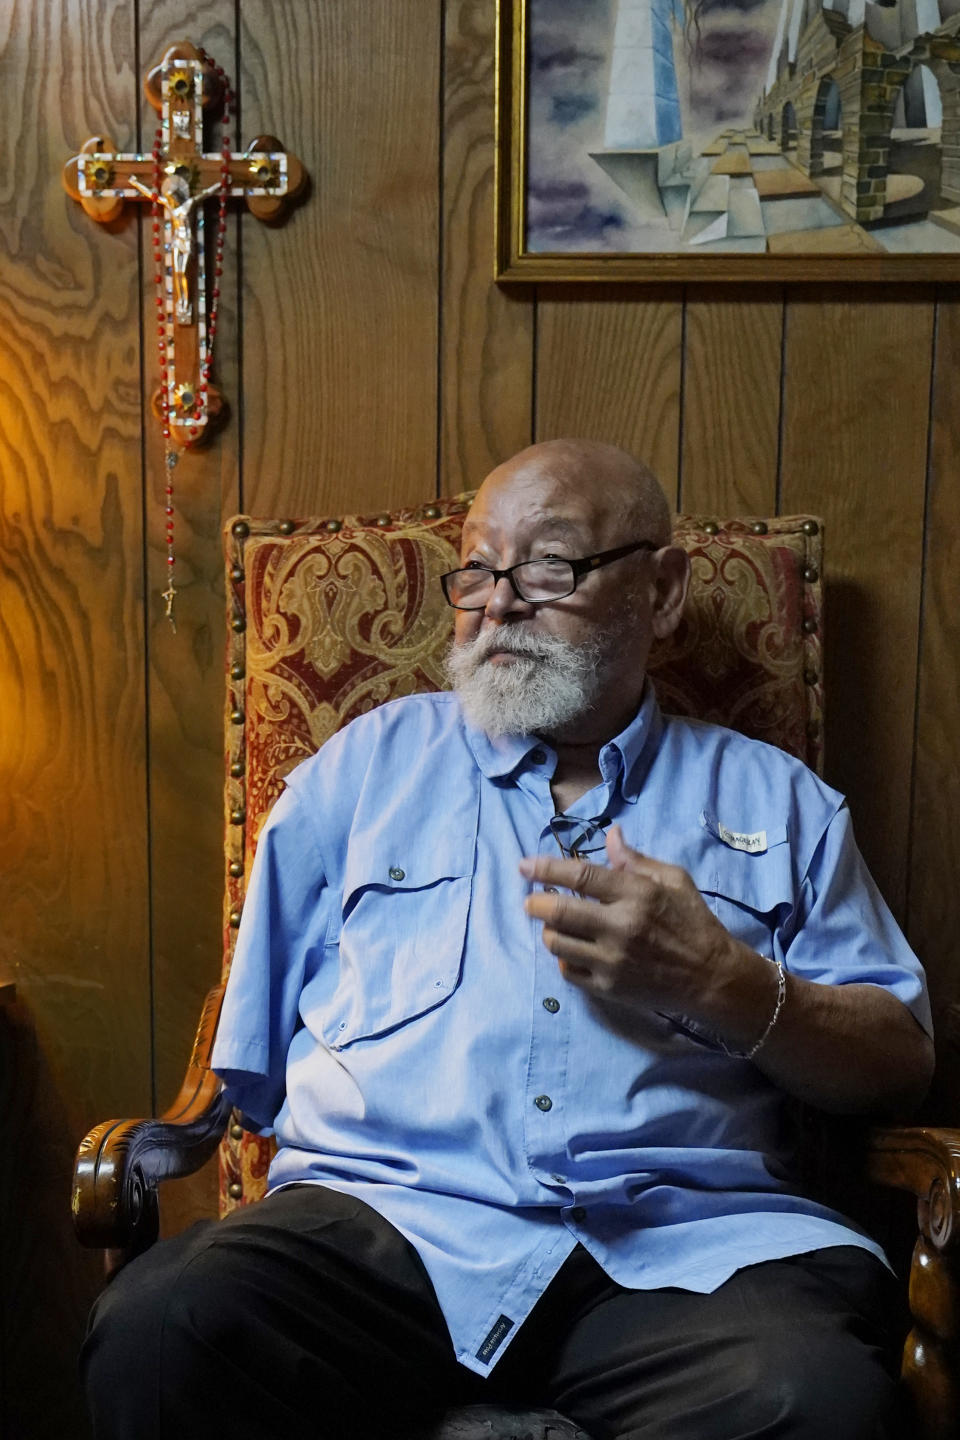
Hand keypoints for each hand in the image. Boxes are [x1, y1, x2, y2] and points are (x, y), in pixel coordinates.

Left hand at [519, 825, 741, 1017]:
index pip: (581, 876)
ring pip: (558, 944)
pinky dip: (564, 958)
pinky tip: (573, 950)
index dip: (546, 868)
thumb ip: (636, 860)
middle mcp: (620, 927)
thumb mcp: (674, 880)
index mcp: (636, 894)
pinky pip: (568, 972)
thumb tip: (610, 834)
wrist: (711, 977)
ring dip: (548, 931)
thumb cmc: (692, 921)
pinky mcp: (609, 987)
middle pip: (559, 912)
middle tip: (531, 900)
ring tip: (554, 925)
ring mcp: (612, 960)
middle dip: (535, 903)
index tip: (524, 866)